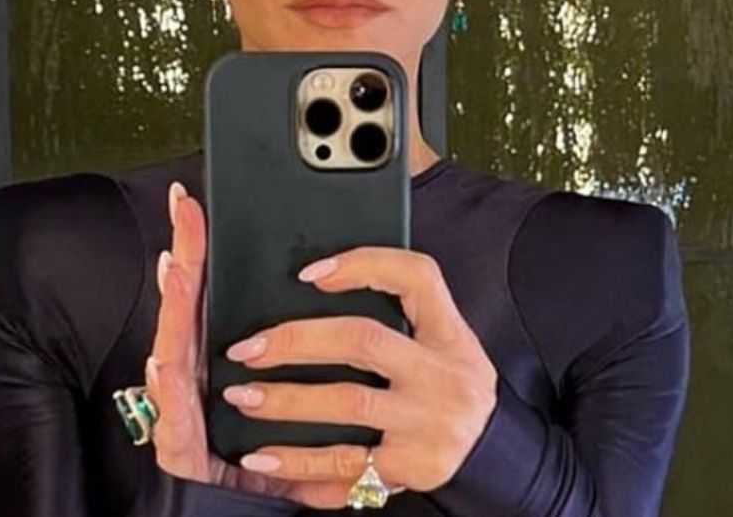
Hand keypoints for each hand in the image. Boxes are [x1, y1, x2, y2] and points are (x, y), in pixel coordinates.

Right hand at [143, 181, 351, 507]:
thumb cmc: (261, 468)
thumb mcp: (286, 410)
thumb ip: (294, 367)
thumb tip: (323, 313)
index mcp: (221, 367)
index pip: (209, 299)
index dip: (205, 254)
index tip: (202, 209)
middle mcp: (196, 384)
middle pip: (186, 311)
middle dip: (186, 259)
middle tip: (186, 214)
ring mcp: (182, 415)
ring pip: (172, 354)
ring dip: (173, 310)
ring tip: (176, 268)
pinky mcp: (179, 453)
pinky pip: (174, 420)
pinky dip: (170, 392)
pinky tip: (165, 362)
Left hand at [217, 246, 498, 503]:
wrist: (490, 457)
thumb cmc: (448, 388)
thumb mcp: (444, 342)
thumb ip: (400, 314)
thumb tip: (318, 280)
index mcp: (450, 334)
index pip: (417, 277)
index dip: (362, 265)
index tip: (309, 273)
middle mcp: (444, 375)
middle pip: (363, 340)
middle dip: (297, 340)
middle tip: (248, 349)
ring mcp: (429, 423)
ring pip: (348, 402)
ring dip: (286, 400)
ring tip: (242, 396)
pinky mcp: (412, 467)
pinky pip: (345, 462)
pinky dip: (298, 461)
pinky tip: (262, 457)